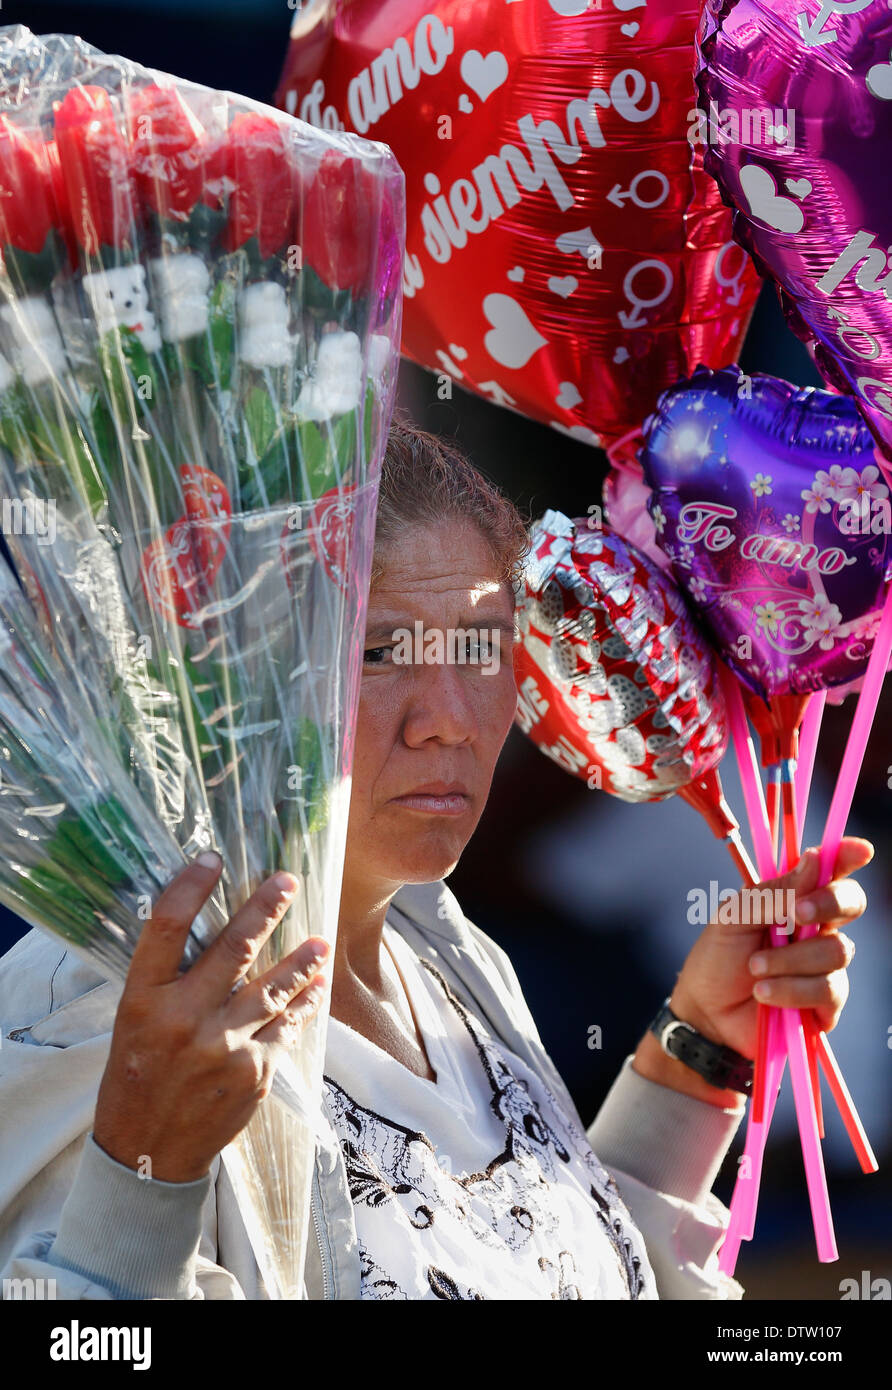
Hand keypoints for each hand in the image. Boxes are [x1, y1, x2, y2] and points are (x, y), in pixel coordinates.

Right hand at [93, 853, 329, 1181]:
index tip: (213, 858)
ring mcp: (222, 1047)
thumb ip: (166, 980)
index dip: (191, 886)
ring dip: (301, 961)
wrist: (146, 1154)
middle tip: (286, 882)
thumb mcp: (133, 1021)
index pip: (165, 927)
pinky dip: (302, 1005)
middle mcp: (182, 1019)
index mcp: (142, 1000)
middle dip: (265, 909)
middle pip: (232, 948)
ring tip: (320, 942)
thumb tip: (208, 927)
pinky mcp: (253, 1073)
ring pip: (272, 988)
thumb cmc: (136, 1076)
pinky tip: (315, 990)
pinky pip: (285, 1027)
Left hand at [633, 838, 871, 1107]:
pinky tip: (764, 993)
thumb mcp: (734, 917)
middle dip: (829, 904)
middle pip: (850, 904)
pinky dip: (792, 990)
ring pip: (836, 951)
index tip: (860, 850)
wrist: (705, 1011)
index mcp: (794, 899)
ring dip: (790, 960)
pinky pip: (829, 990)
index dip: (847, 856)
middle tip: (798, 914)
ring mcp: (824, 966)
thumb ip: (774, 893)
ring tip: (755, 969)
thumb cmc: (718, 957)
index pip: (830, 871)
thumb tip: (814, 860)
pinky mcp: (826, 1003)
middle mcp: (816, 928)